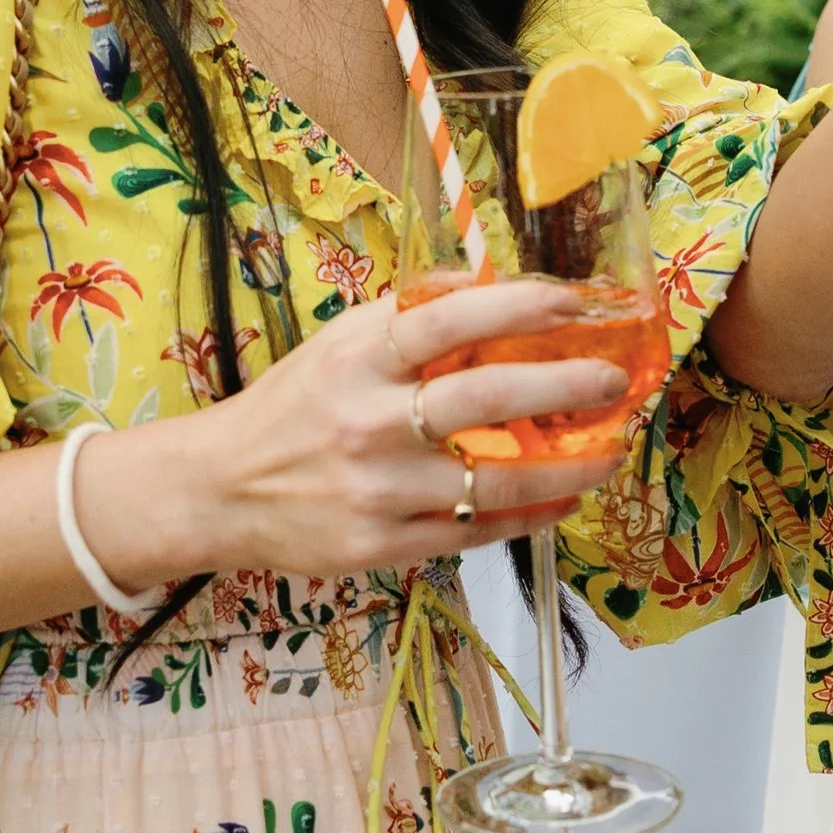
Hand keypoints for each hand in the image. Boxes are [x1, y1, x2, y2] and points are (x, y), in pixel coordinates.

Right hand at [82, 284, 630, 582]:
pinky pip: (475, 531)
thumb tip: (492, 288)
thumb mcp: (336, 346)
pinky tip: (560, 500)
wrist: (219, 490)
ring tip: (608, 453)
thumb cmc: (291, 409)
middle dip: (565, 387)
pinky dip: (528, 516)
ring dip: (567, 468)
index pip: (447, 320)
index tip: (572, 304)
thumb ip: (407, 320)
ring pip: (495, 480)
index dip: (516, 306)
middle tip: (613, 381)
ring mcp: (378, 490)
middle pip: (485, 399)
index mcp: (357, 360)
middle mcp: (369, 422)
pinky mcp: (382, 544)